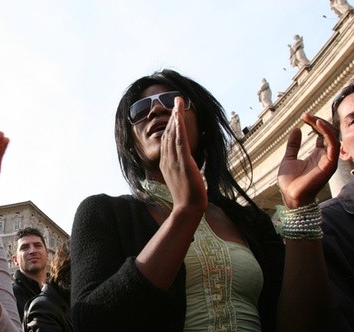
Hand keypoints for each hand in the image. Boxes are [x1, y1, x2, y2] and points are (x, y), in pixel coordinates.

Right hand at [159, 97, 206, 211]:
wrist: (187, 208)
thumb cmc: (187, 198)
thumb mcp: (182, 181)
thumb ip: (182, 171)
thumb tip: (188, 166)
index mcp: (166, 164)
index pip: (166, 141)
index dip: (169, 127)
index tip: (174, 115)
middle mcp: (167, 160)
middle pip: (167, 134)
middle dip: (172, 117)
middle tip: (176, 101)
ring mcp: (174, 160)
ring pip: (172, 134)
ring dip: (175, 117)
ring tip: (178, 102)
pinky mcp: (183, 161)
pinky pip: (180, 139)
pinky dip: (179, 126)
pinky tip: (180, 115)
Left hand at [277, 112, 338, 208]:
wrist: (290, 196)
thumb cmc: (290, 181)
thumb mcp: (289, 158)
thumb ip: (294, 145)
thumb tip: (296, 129)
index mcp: (318, 155)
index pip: (322, 134)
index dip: (315, 124)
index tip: (304, 116)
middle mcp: (326, 156)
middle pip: (329, 133)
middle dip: (318, 122)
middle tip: (306, 115)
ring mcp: (329, 160)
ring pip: (332, 137)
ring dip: (322, 125)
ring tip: (310, 117)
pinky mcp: (330, 164)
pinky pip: (333, 145)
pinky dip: (327, 133)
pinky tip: (317, 124)